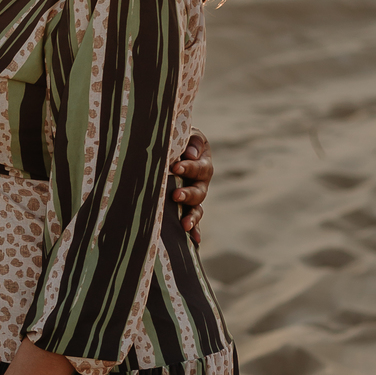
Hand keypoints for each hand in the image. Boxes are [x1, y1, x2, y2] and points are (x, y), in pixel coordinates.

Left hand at [170, 130, 212, 244]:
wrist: (173, 146)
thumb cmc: (178, 138)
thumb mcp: (186, 134)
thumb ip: (191, 142)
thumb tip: (191, 155)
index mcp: (202, 162)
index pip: (198, 166)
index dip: (189, 167)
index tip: (176, 167)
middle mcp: (201, 181)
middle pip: (199, 191)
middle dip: (188, 195)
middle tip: (176, 196)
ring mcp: (195, 195)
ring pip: (197, 208)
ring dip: (192, 217)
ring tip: (184, 224)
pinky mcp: (188, 206)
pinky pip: (193, 219)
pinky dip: (195, 229)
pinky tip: (195, 240)